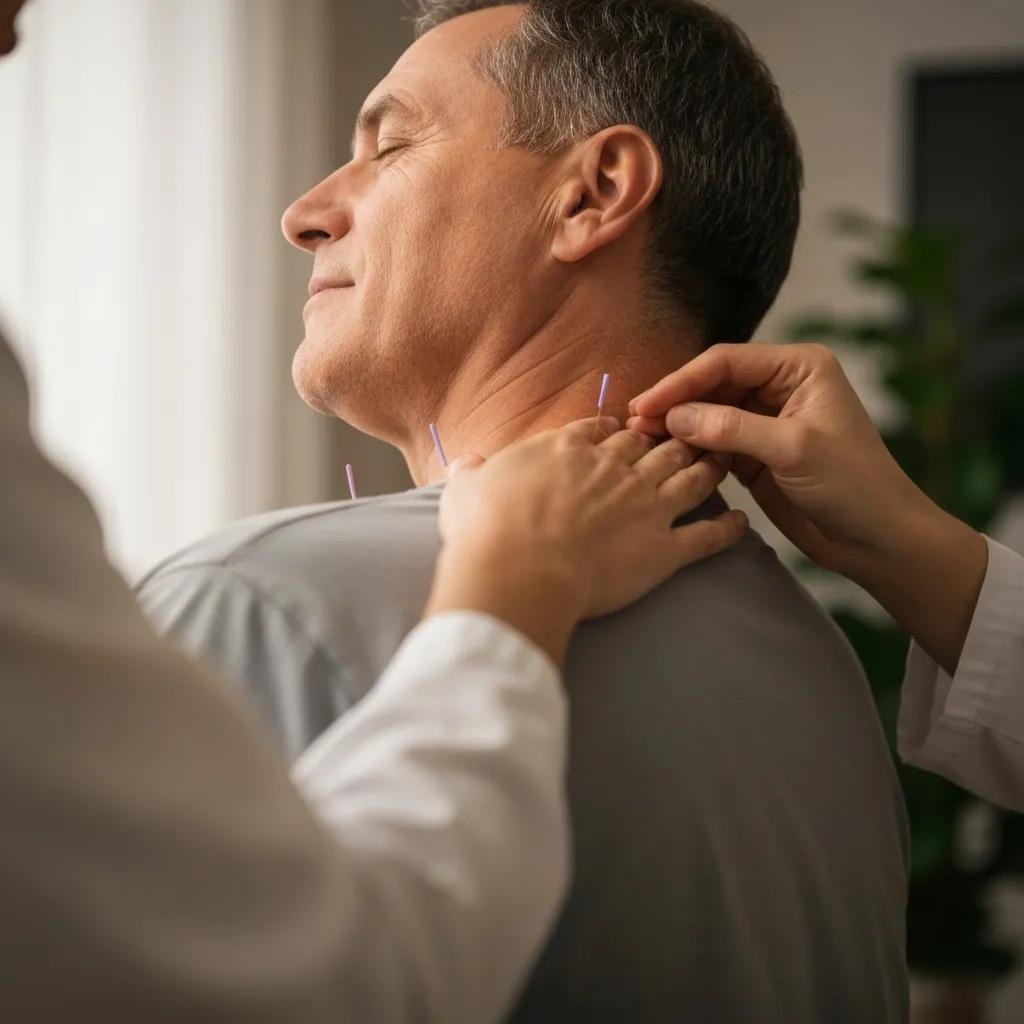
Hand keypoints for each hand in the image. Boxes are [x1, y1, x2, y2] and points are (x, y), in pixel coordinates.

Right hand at [427, 417, 746, 664]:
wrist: (518, 571)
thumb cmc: (487, 529)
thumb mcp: (466, 491)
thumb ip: (471, 473)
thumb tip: (465, 466)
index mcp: (570, 450)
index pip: (603, 429)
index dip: (617, 427)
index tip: (624, 429)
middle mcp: (616, 470)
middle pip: (654, 445)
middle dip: (671, 437)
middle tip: (684, 438)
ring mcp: (646, 507)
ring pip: (689, 477)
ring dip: (708, 466)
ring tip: (721, 461)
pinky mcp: (664, 549)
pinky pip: (708, 536)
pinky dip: (728, 529)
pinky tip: (740, 523)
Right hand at [629, 343, 987, 673]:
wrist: (877, 539)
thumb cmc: (854, 485)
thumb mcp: (793, 449)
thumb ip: (732, 428)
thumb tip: (674, 416)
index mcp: (799, 367)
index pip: (726, 361)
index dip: (682, 381)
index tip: (646, 403)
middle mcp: (780, 386)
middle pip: (712, 384)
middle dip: (675, 403)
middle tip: (634, 424)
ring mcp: (766, 421)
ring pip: (708, 413)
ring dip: (678, 426)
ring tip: (640, 440)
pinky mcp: (756, 454)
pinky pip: (713, 443)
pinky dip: (691, 449)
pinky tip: (667, 457)